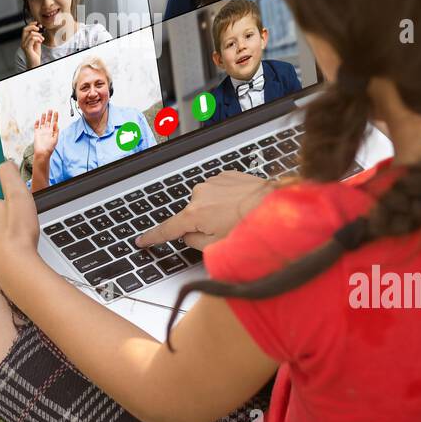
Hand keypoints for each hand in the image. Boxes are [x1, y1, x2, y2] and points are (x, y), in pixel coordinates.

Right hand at [21, 20, 44, 67]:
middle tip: (39, 29)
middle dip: (33, 27)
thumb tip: (39, 27)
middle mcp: (23, 42)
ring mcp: (24, 45)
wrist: (34, 63)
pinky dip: (37, 38)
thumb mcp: (37, 42)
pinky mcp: (27, 48)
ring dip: (38, 35)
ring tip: (42, 39)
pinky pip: (32, 39)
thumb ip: (37, 36)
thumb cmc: (35, 54)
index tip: (38, 23)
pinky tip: (40, 41)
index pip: (25, 29)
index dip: (31, 24)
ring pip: (30, 34)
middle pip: (25, 29)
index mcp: (24, 39)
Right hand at [32, 109, 59, 161]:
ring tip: (44, 112)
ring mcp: (41, 131)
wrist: (42, 153)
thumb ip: (56, 132)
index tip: (56, 112)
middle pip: (48, 121)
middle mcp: (47, 130)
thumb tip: (57, 124)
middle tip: (50, 109)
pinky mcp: (36, 133)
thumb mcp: (55, 139)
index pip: (54, 122)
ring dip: (43, 118)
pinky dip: (36, 123)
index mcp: (52, 132)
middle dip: (49, 115)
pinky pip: (36, 127)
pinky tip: (38, 119)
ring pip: (42, 122)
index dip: (55, 117)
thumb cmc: (49, 148)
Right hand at [136, 171, 273, 251]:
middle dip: (202, 225)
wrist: (278, 206)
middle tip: (224, 231)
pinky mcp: (227, 175)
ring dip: (216, 210)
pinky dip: (226, 199)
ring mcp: (214, 182)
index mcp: (195, 214)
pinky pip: (220, 191)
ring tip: (237, 218)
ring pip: (206, 202)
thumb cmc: (251, 227)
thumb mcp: (217, 246)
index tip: (142, 240)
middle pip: (192, 216)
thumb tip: (189, 235)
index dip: (153, 237)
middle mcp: (200, 194)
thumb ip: (195, 243)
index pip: (167, 229)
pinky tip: (240, 206)